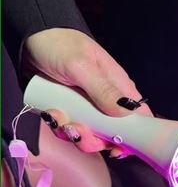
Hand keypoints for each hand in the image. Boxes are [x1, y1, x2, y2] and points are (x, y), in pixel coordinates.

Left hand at [24, 28, 150, 153]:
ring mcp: (87, 108)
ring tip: (58, 119)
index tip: (117, 148)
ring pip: (89, 134)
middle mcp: (107, 101)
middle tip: (76, 131)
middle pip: (112, 134)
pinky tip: (50, 114)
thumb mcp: (81, 66)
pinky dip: (59, 128)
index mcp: (119, 88)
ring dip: (73, 134)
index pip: (138, 118)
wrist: (30, 38)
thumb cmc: (61, 45)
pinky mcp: (70, 110)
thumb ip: (103, 89)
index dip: (134, 137)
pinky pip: (69, 129)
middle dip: (95, 139)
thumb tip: (126, 113)